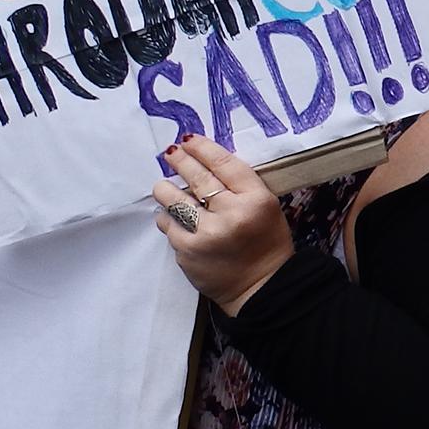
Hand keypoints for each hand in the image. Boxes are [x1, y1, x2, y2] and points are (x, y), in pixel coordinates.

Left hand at [152, 135, 294, 315]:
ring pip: (176, 201)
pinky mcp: (189, 252)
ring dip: (166, 190)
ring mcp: (207, 235)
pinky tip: (170, 216)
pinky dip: (168, 219)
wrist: (261, 288)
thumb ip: (239, 188)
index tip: (189, 140)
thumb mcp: (265, 208)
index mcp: (256, 200)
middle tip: (170, 152)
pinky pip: (170, 226)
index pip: (225, 165)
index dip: (204, 149)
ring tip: (163, 186)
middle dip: (181, 161)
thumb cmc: (265, 243)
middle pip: (199, 179)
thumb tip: (203, 164)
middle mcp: (232, 214)